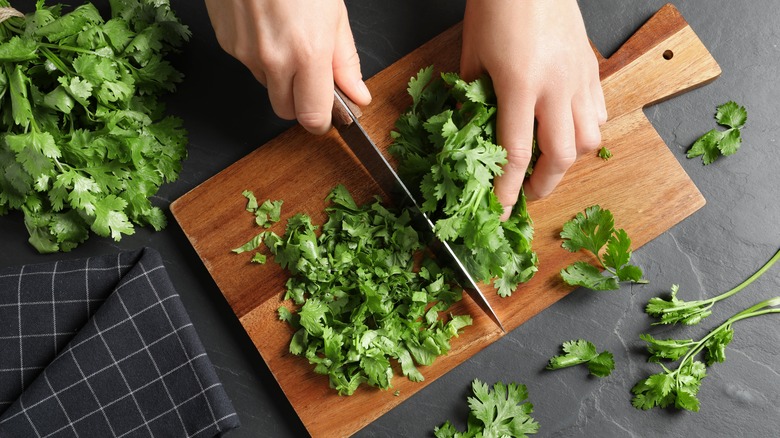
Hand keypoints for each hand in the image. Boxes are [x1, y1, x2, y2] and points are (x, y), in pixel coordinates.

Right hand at [204, 0, 371, 133]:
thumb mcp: (334, 14)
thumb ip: (345, 61)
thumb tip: (357, 96)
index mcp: (307, 53)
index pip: (311, 117)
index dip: (322, 120)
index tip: (329, 113)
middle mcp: (273, 59)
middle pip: (285, 111)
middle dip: (300, 101)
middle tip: (311, 74)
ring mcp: (245, 53)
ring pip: (266, 85)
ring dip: (279, 75)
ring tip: (288, 36)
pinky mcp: (226, 43)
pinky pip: (248, 63)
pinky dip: (260, 54)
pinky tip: (267, 26)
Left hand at [460, 0, 606, 218]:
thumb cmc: (497, 5)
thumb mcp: (472, 54)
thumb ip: (471, 97)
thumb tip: (468, 131)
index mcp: (520, 84)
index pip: (517, 153)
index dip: (508, 190)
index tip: (501, 211)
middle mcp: (557, 86)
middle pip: (561, 155)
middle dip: (544, 185)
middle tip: (527, 194)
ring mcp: (580, 77)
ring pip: (590, 138)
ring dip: (569, 161)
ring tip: (549, 165)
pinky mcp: (592, 67)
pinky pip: (599, 112)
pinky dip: (586, 131)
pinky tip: (568, 130)